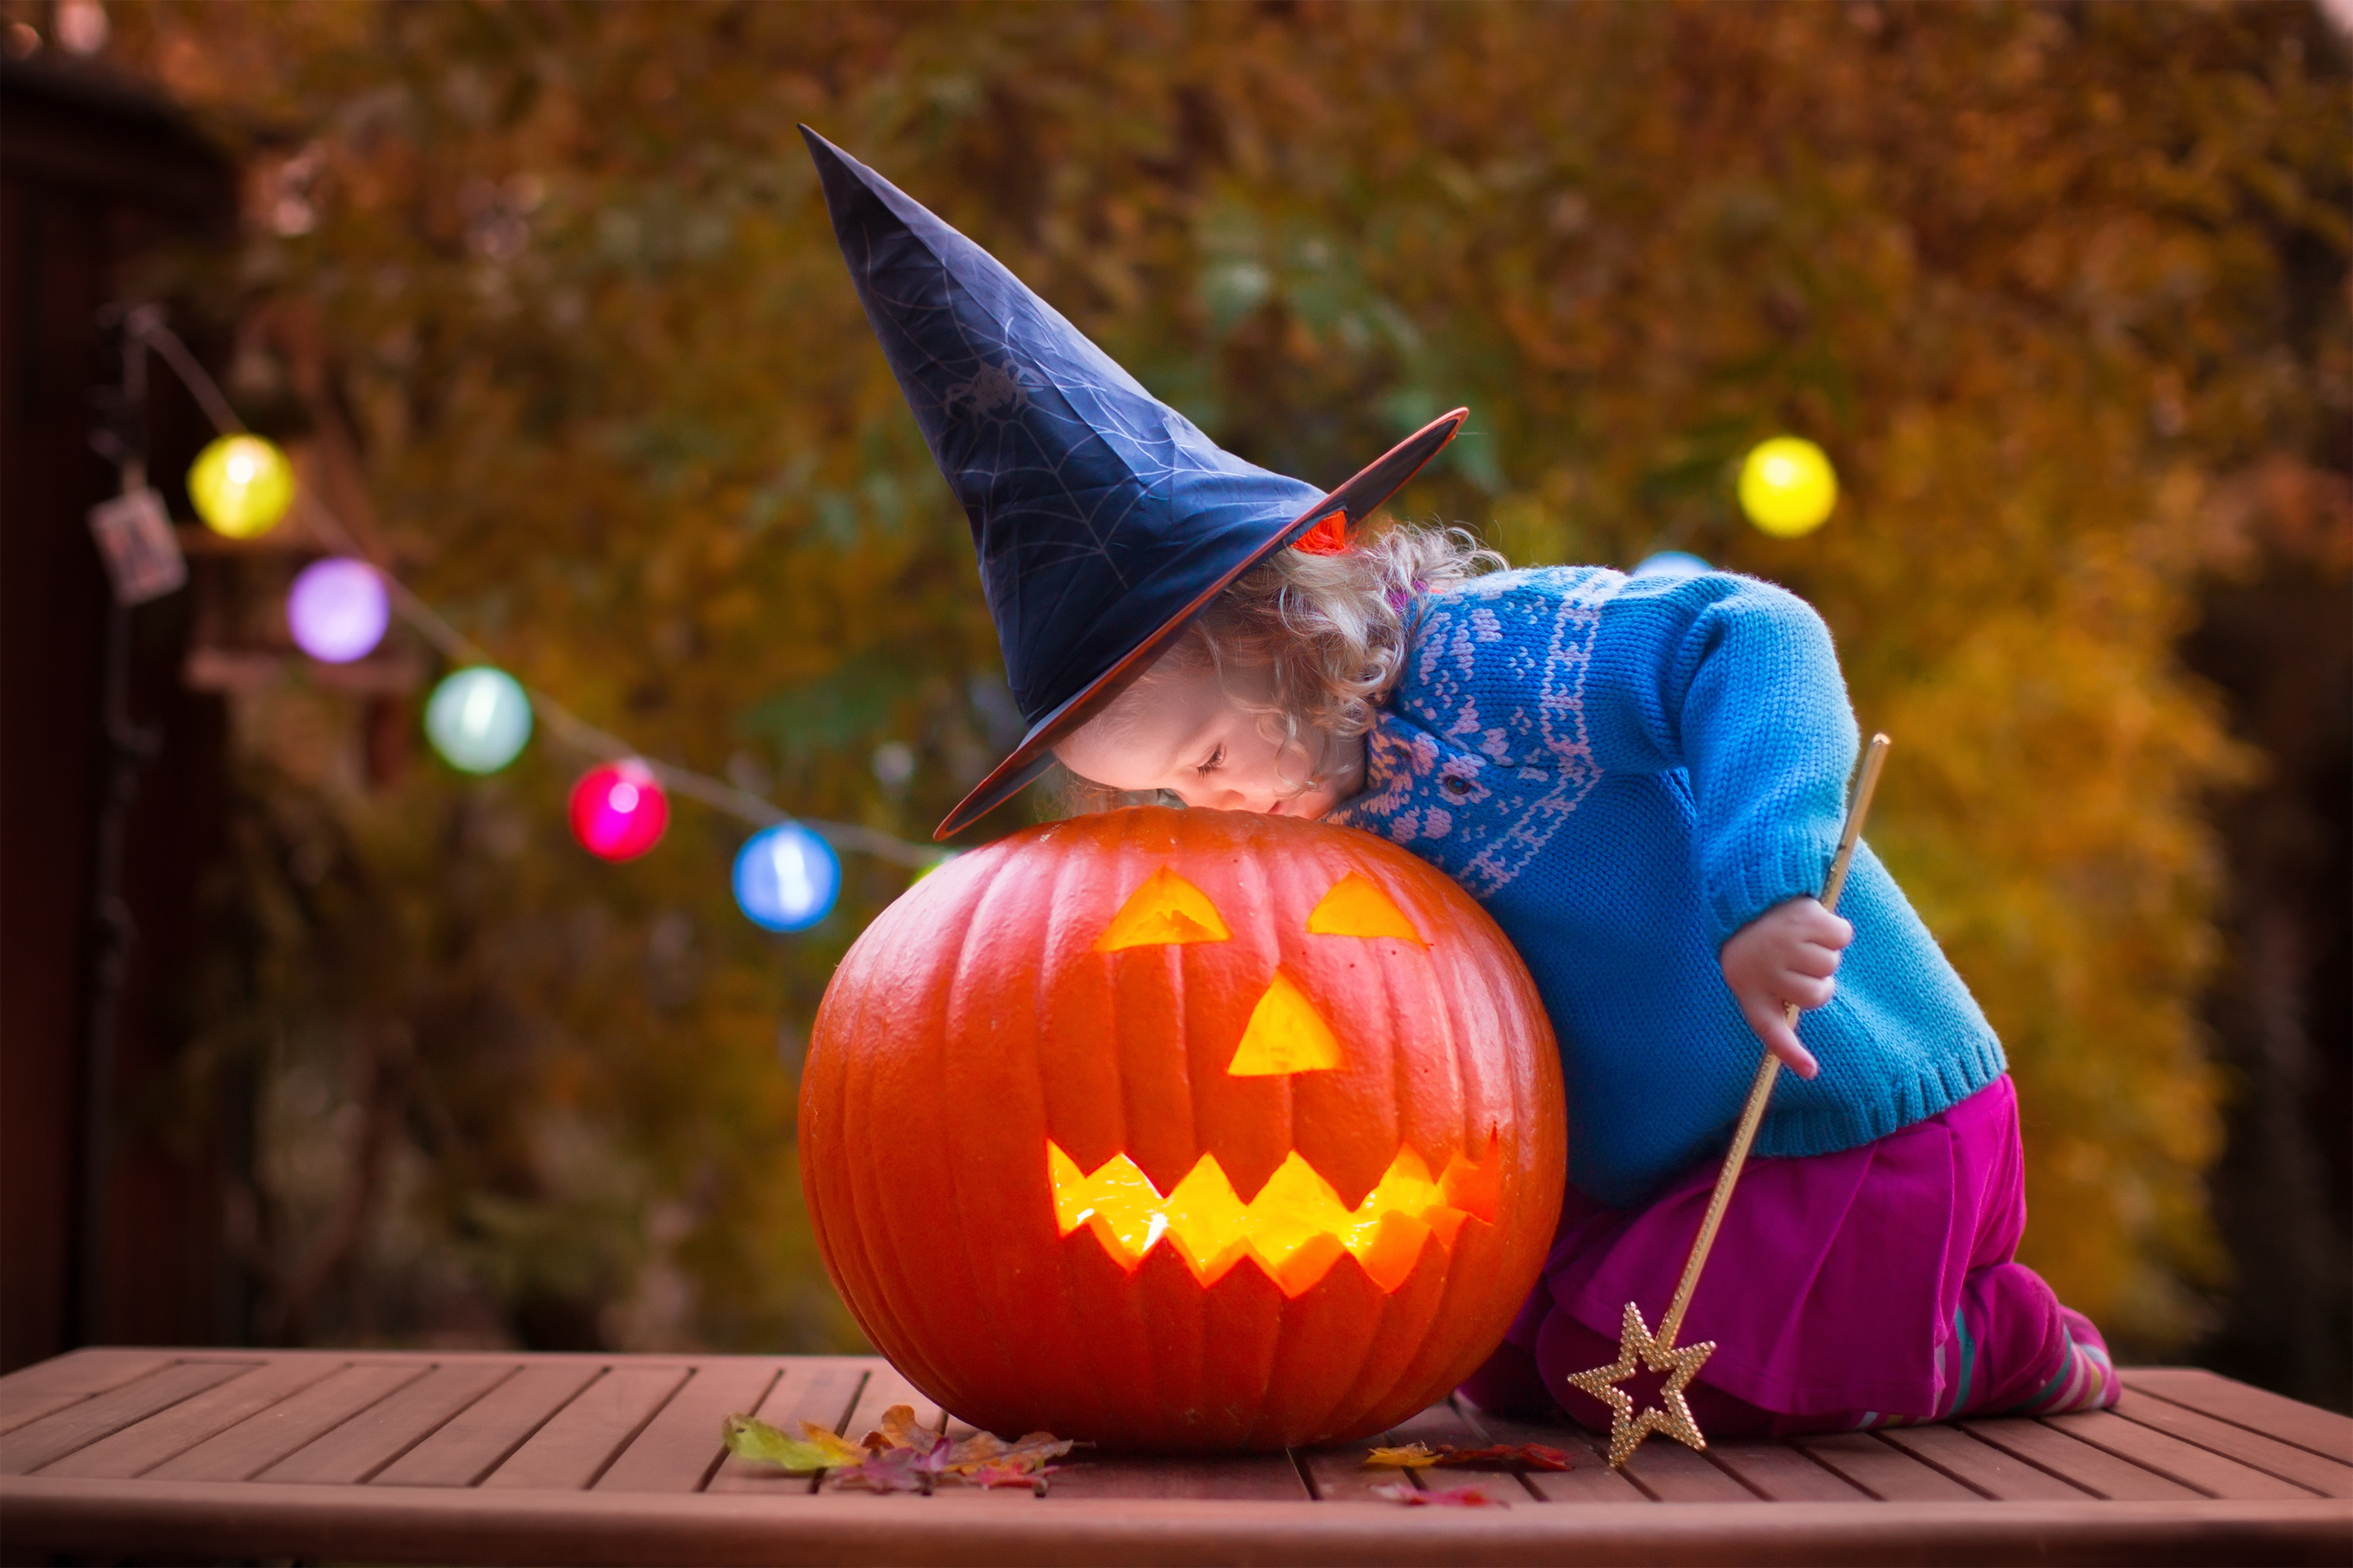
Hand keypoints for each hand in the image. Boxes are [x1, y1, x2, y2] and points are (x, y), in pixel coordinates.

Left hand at [1719, 897, 1852, 1079]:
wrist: (1749, 897)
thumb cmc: (1757, 948)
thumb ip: (1780, 1015)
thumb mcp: (1753, 979)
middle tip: (1795, 959)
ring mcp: (1784, 941)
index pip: (1770, 1029)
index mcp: (1748, 989)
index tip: (1810, 1071)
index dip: (1791, 1052)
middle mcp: (1765, 968)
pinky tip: (1810, 923)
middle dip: (1817, 979)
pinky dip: (1835, 931)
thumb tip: (1809, 1071)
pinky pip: (1842, 937)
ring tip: (1797, 938)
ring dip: (1824, 951)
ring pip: (1831, 965)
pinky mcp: (1804, 917)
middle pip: (1820, 994)